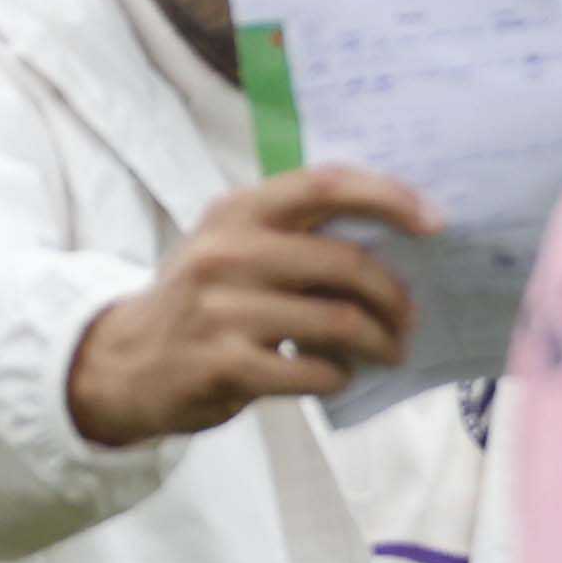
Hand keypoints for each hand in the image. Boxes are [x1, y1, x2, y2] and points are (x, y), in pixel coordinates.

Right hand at [70, 165, 436, 445]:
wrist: (125, 363)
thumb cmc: (207, 302)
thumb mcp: (236, 249)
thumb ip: (300, 237)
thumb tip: (401, 240)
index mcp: (238, 212)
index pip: (324, 185)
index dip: (389, 198)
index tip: (436, 222)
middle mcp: (226, 252)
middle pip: (346, 265)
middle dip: (395, 297)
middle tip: (412, 319)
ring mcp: (221, 309)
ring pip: (340, 323)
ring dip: (381, 343)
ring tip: (390, 351)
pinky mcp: (223, 364)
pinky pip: (316, 372)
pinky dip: (341, 377)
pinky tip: (338, 376)